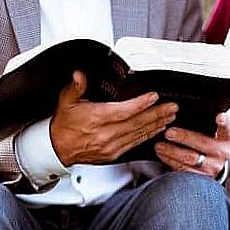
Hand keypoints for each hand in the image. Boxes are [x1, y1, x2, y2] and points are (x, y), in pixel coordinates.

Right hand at [50, 71, 178, 165]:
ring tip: (170, 117)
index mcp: (96, 119)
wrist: (57, 149)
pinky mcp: (114, 154)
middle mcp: (105, 134)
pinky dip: (147, 136)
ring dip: (156, 125)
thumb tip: (80, 75)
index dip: (141, 104)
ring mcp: (111, 146)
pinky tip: (156, 130)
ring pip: (139, 134)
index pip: (124, 111)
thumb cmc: (63, 125)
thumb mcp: (65, 101)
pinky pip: (134, 144)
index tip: (154, 97)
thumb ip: (76, 87)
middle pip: (137, 123)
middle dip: (157, 114)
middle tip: (172, 107)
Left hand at [154, 113, 229, 177]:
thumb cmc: (209, 145)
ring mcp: (212, 168)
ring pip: (190, 159)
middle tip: (168, 133)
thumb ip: (205, 124)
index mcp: (225, 139)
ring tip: (159, 145)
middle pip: (202, 143)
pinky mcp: (201, 178)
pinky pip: (183, 170)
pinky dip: (170, 161)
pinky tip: (162, 155)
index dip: (223, 123)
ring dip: (171, 151)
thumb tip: (184, 113)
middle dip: (183, 137)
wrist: (211, 166)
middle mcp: (221, 154)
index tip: (219, 117)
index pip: (227, 129)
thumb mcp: (212, 134)